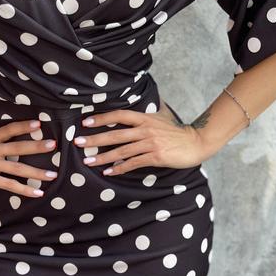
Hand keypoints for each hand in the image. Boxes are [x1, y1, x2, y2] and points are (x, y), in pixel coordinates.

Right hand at [0, 117, 57, 196]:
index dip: (23, 126)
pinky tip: (38, 193)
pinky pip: (10, 185)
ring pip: (18, 168)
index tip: (38, 123)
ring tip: (52, 175)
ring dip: (37, 172)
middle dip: (37, 146)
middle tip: (53, 144)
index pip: (8, 130)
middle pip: (18, 147)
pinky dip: (25, 190)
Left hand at [72, 99, 204, 175]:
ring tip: (89, 162)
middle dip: (95, 139)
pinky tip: (109, 172)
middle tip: (78, 143)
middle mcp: (146, 129)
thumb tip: (143, 103)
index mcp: (145, 118)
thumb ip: (150, 111)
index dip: (102, 118)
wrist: (197, 142)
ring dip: (103, 157)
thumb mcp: (162, 116)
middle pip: (115, 133)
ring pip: (122, 151)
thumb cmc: (178, 131)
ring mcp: (150, 143)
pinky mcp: (156, 157)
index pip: (119, 115)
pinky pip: (133, 163)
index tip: (86, 122)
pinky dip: (120, 168)